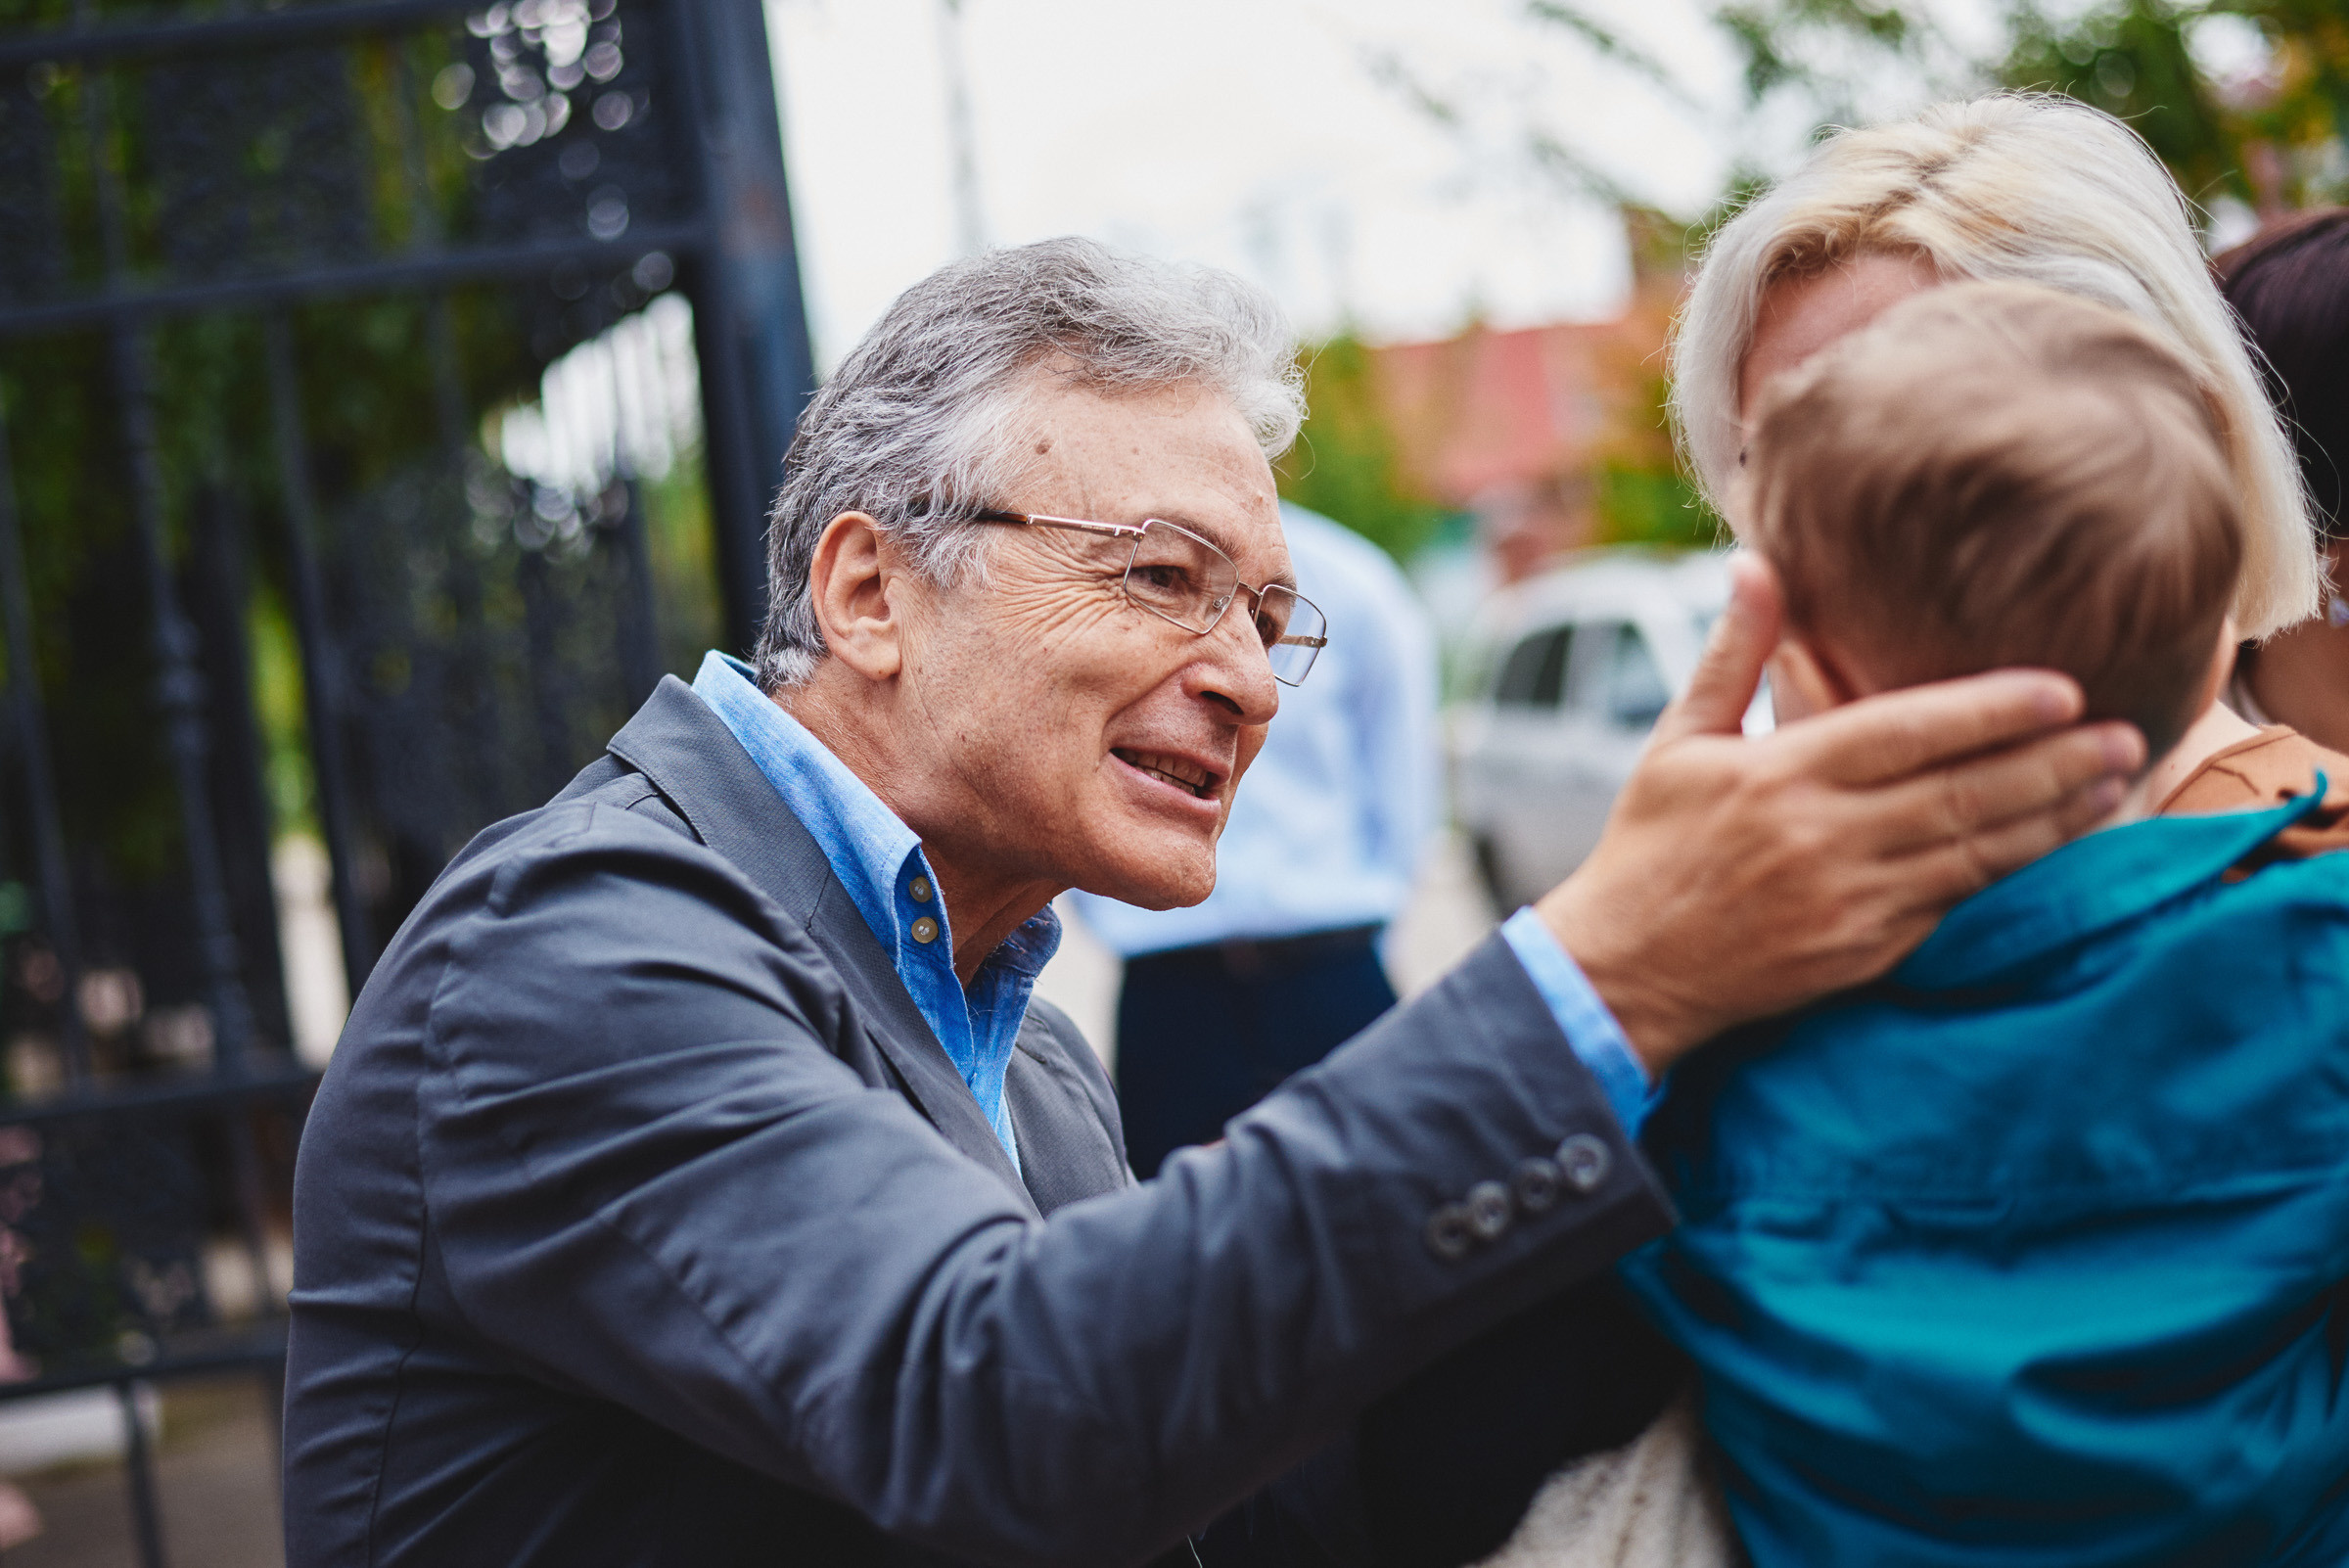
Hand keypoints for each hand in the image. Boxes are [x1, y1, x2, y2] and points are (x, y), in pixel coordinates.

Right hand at [1536, 555, 2143, 1076]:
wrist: (1621, 972)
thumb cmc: (1649, 847)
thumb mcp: (1677, 742)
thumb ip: (1733, 653)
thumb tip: (1756, 561)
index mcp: (1780, 775)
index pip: (1908, 731)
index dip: (1993, 709)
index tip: (2064, 687)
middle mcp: (1822, 838)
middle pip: (1964, 792)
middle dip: (2056, 763)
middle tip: (2128, 734)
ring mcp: (1849, 902)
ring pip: (1977, 853)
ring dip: (2055, 819)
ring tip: (2115, 784)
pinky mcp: (1863, 954)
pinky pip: (1956, 907)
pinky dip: (2014, 875)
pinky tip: (2056, 848)